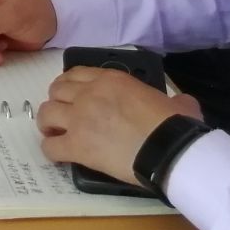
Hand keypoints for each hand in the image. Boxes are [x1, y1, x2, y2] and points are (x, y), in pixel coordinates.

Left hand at [38, 69, 202, 186]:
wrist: (168, 149)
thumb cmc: (174, 125)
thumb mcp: (176, 103)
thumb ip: (174, 101)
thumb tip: (183, 105)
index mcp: (111, 79)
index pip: (76, 74)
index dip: (70, 86)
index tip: (71, 96)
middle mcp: (89, 93)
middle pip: (56, 91)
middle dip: (57, 102)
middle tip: (63, 116)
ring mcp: (79, 118)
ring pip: (46, 113)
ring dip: (48, 124)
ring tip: (54, 133)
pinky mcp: (77, 145)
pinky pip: (51, 146)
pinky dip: (51, 151)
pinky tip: (59, 155)